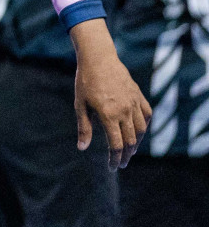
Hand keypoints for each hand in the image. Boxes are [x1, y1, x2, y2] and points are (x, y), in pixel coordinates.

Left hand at [71, 18, 150, 168]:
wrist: (98, 59)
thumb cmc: (85, 82)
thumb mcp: (80, 105)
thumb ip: (84, 128)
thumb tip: (82, 148)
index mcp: (108, 115)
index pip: (116, 145)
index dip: (115, 159)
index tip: (113, 168)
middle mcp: (124, 111)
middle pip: (131, 141)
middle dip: (126, 155)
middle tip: (122, 163)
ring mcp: (133, 103)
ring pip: (141, 130)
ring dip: (136, 143)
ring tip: (129, 149)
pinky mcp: (138, 95)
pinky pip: (147, 115)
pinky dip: (144, 125)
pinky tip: (139, 130)